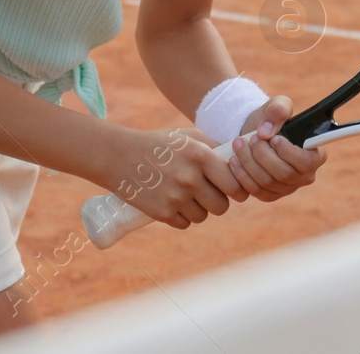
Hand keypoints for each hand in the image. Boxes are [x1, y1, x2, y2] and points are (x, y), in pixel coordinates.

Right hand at [98, 126, 245, 229]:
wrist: (119, 156)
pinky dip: (182, 217)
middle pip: (222, 206)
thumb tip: (240, 158)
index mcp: (200, 156)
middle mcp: (190, 178)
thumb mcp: (188, 136)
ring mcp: (175, 198)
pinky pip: (184, 224)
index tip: (235, 190)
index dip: (238, 189)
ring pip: (203, 216)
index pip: (235, 184)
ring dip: (200, 209)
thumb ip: (214, 145)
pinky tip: (175, 204)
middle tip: (211, 193)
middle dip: (218, 201)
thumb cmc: (159, 144)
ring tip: (189, 196)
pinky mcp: (161, 213)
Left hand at [224, 96, 326, 202]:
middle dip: (263, 156)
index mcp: (315, 155)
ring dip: (249, 164)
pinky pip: (255, 192)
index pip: (306, 162)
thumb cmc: (274, 119)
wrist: (257, 133)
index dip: (287, 152)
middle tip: (252, 139)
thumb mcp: (279, 105)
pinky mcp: (270, 195)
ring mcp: (287, 188)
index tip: (273, 138)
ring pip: (267, 184)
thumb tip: (265, 133)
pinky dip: (242, 177)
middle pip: (284, 175)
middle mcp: (304, 176)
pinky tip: (234, 161)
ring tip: (238, 145)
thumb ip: (278, 110)